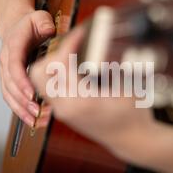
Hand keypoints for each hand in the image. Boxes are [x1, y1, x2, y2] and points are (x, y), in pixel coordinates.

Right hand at [0, 10, 54, 126]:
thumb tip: (49, 31)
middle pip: (10, 84)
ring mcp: (4, 72)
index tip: (31, 93)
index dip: (21, 80)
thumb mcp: (40, 17)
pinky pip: (10, 98)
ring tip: (35, 121)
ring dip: (20, 109)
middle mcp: (5, 61)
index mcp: (12, 45)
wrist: (16, 26)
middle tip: (37, 111)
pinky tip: (31, 120)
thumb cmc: (31, 24)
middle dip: (23, 100)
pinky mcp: (8, 81)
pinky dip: (19, 110)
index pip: (14, 65)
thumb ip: (44, 23)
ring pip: (8, 94)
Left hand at [29, 27, 155, 163]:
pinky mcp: (63, 111)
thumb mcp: (127, 86)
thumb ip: (112, 64)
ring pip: (40, 81)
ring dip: (51, 64)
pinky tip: (74, 68)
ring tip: (73, 55)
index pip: (61, 64)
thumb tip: (102, 40)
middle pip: (39, 72)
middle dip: (53, 54)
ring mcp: (62, 111)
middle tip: (73, 47)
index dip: (69, 43)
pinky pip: (48, 88)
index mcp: (81, 101)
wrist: (131, 140)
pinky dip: (55, 74)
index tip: (80, 33)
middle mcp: (66, 107)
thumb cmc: (133, 115)